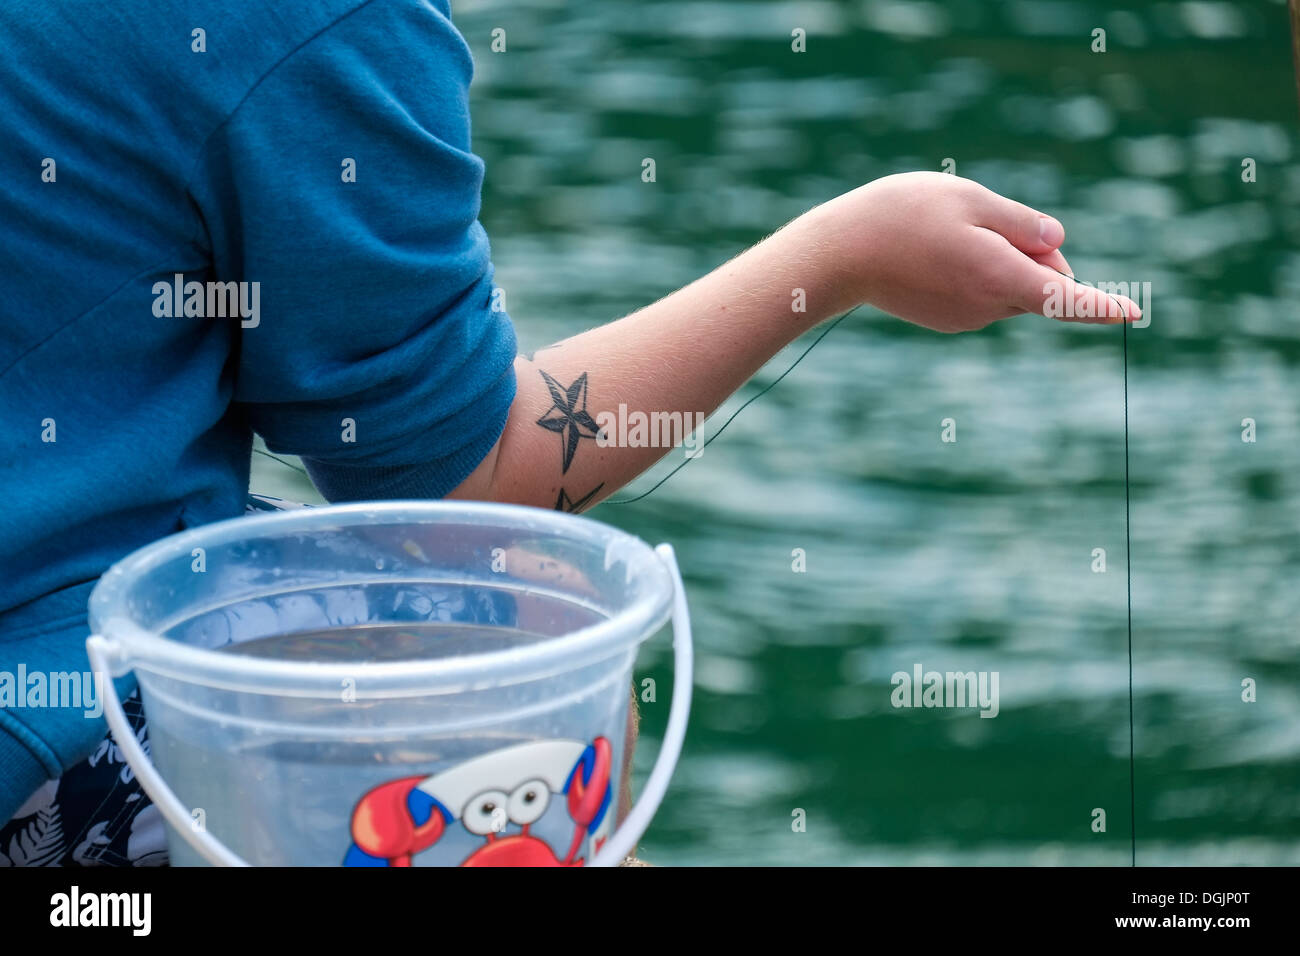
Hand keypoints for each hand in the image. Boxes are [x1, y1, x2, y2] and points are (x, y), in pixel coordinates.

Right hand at [806, 172, 1141, 332]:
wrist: (840, 254)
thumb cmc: (903, 216)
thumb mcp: (971, 199)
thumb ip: (1022, 222)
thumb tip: (1057, 241)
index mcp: (1000, 277)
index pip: (1066, 297)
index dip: (1102, 304)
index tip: (1134, 314)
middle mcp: (988, 306)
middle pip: (1041, 281)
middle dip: (1036, 252)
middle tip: (989, 218)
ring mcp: (967, 317)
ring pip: (1010, 285)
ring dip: (999, 258)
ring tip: (946, 234)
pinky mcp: (948, 319)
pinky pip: (982, 293)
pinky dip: (974, 271)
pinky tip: (933, 251)